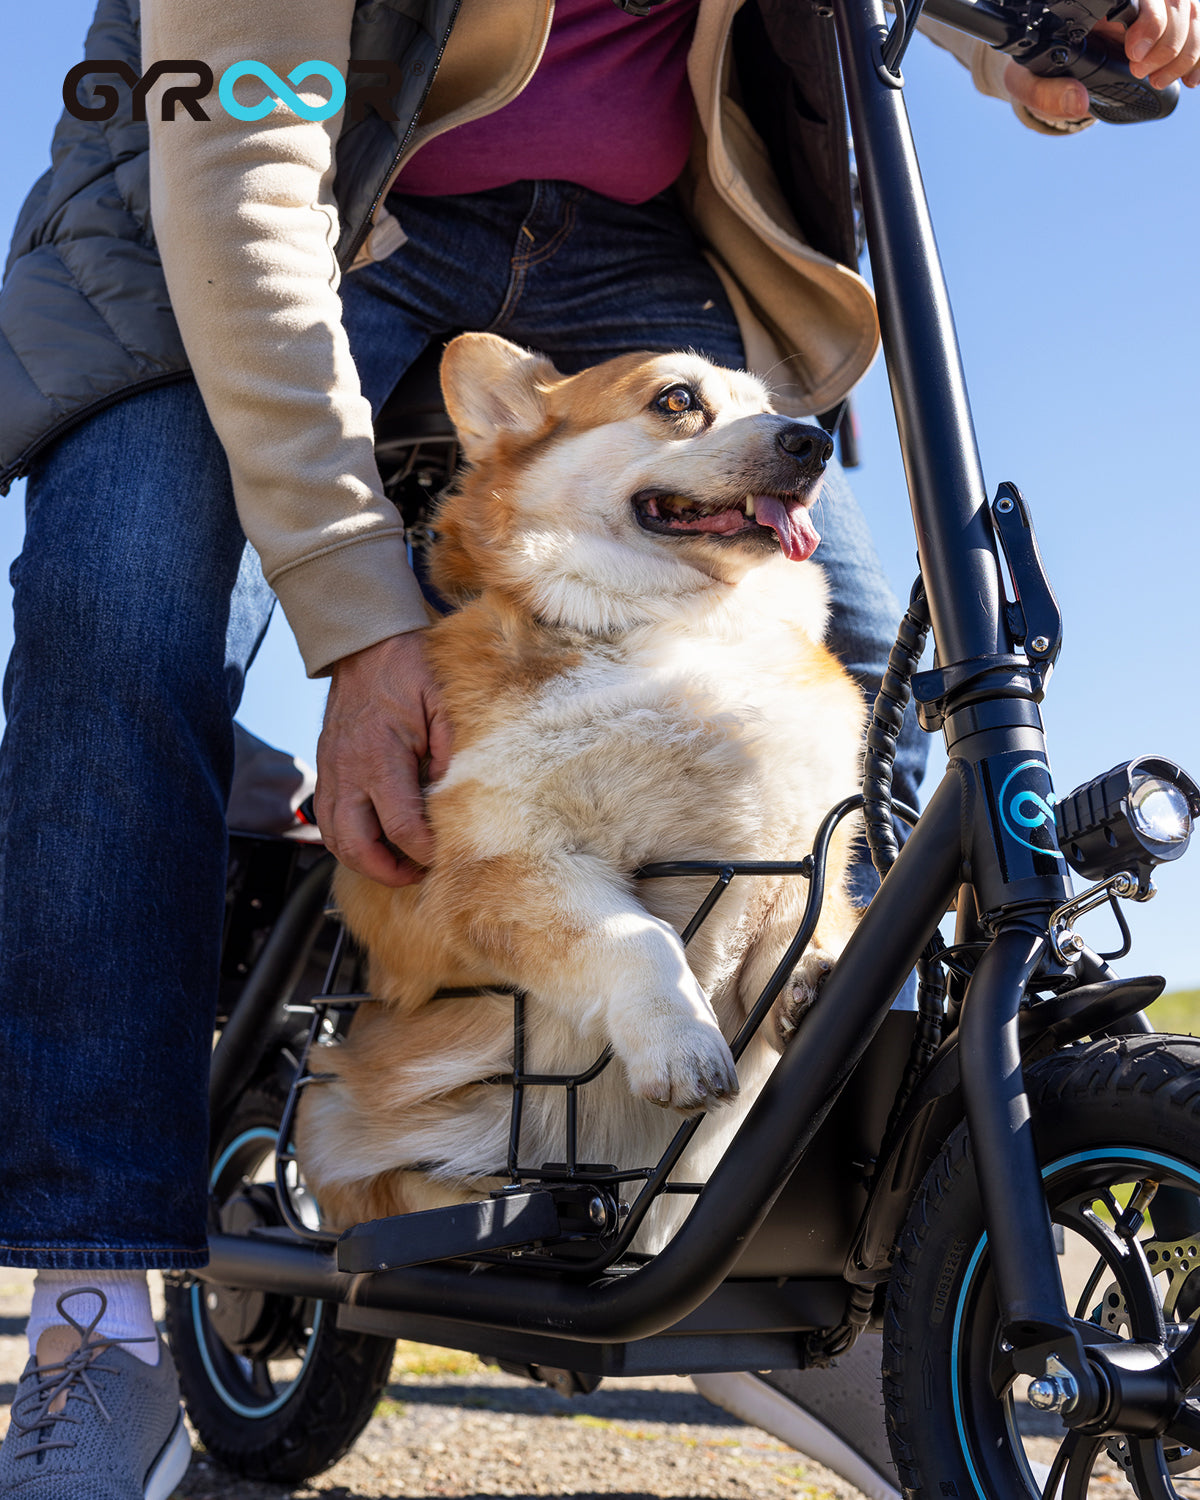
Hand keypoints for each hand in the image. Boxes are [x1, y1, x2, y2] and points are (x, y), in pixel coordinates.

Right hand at [315, 631, 452, 885]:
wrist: (365, 646)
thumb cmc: (408, 670)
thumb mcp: (442, 705)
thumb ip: (450, 752)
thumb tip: (454, 796)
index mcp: (381, 758)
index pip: (401, 827)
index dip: (424, 851)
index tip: (442, 856)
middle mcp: (349, 772)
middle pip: (358, 847)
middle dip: (388, 871)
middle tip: (417, 873)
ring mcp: (332, 772)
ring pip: (335, 840)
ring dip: (364, 861)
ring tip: (396, 864)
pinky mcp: (326, 770)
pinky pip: (328, 820)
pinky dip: (347, 841)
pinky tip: (374, 840)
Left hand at [1004, 0, 1199, 120]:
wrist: (1045, 68)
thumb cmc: (1034, 68)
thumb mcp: (1026, 81)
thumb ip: (1046, 93)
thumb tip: (1078, 103)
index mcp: (1095, 4)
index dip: (1151, 18)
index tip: (1135, 52)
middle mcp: (1128, 0)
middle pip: (1176, 0)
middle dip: (1168, 40)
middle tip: (1142, 73)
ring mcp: (1151, 9)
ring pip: (1192, 11)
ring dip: (1186, 49)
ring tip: (1160, 81)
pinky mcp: (1166, 25)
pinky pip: (1197, 28)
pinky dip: (1198, 55)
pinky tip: (1192, 79)